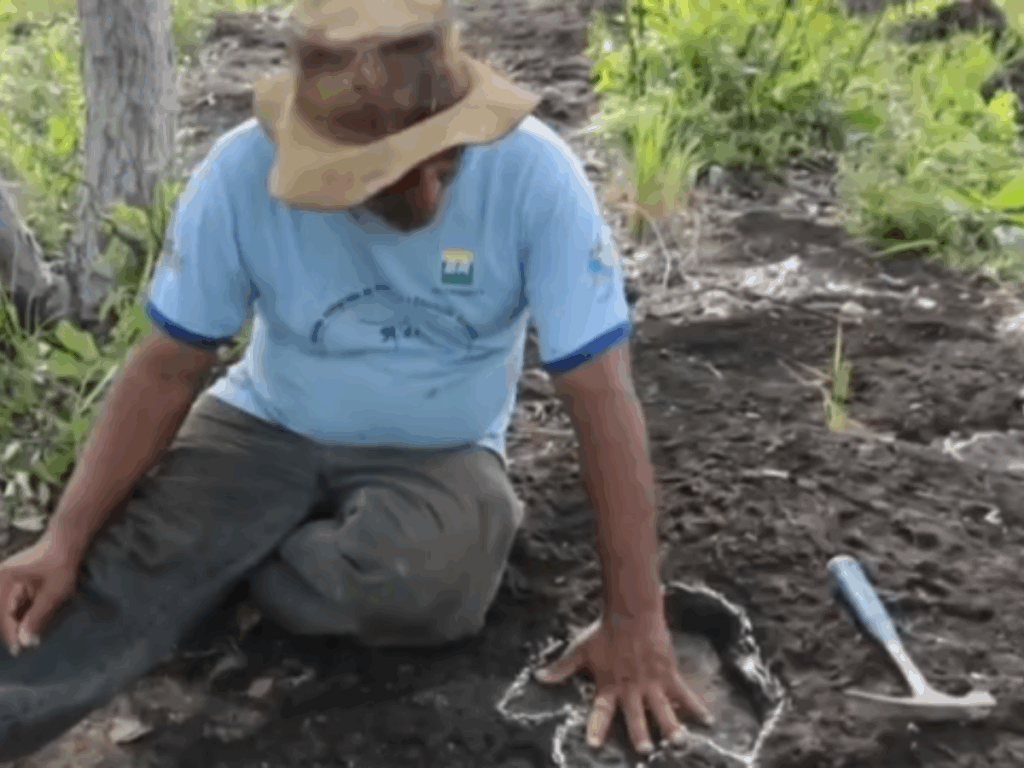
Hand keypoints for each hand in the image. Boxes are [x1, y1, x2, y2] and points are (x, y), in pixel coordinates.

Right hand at [0, 529, 80, 655]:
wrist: (66, 542)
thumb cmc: (61, 564)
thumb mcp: (53, 592)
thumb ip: (38, 616)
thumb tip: (26, 641)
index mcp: (4, 580)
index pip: (3, 613)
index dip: (11, 633)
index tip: (19, 650)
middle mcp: (1, 581)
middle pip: (3, 613)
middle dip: (12, 630)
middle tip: (22, 649)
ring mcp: (7, 583)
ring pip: (8, 611)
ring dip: (17, 624)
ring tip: (27, 640)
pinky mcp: (16, 586)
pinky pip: (15, 605)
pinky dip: (22, 616)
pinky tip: (29, 628)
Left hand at [535, 608, 713, 755]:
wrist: (631, 612)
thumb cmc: (604, 632)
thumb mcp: (580, 650)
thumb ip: (562, 668)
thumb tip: (538, 677)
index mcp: (608, 685)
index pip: (600, 711)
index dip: (596, 728)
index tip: (594, 746)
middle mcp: (630, 688)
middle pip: (635, 716)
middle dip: (639, 734)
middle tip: (645, 750)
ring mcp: (652, 682)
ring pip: (662, 709)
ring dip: (670, 726)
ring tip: (678, 743)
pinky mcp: (669, 673)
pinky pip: (685, 693)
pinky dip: (697, 707)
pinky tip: (709, 721)